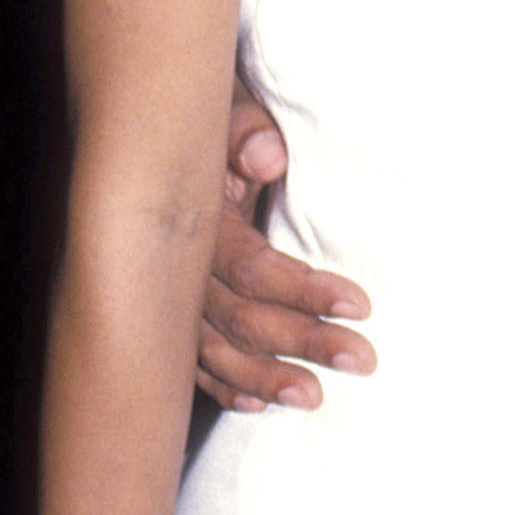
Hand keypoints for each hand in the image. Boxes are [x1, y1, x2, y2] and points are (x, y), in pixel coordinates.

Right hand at [195, 85, 374, 410]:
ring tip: (314, 399)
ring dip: (264, 377)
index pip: (252, 267)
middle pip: (239, 317)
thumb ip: (245, 130)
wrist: (153, 123)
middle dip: (302, 342)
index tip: (359, 305)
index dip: (304, 290)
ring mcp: (165, 293)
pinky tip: (253, 406)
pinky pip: (188, 358)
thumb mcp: (225, 108)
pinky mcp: (164, 309)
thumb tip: (267, 157)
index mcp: (197, 219)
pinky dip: (221, 383)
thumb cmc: (209, 116)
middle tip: (362, 360)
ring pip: (212, 349)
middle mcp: (176, 265)